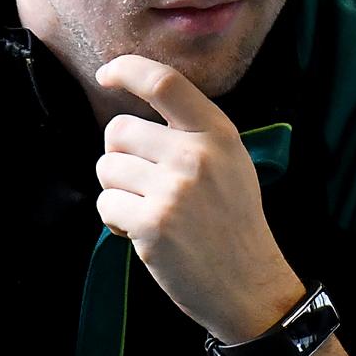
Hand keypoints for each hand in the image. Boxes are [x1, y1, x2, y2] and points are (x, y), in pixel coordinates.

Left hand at [93, 54, 305, 342]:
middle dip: (119, 157)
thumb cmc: (232, 222)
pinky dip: (116, 221)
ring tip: (149, 210)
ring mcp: (174, 190)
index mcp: (218, 133)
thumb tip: (129, 113)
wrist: (249, 284)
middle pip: (118, 131)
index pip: (164, 82)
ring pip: (107, 169)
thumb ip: (190, 133)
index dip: (127, 70)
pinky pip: (106, 204)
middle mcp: (196, 155)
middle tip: (145, 184)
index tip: (106, 74)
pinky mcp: (153, 224)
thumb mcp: (230, 162)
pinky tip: (144, 233)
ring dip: (118, 192)